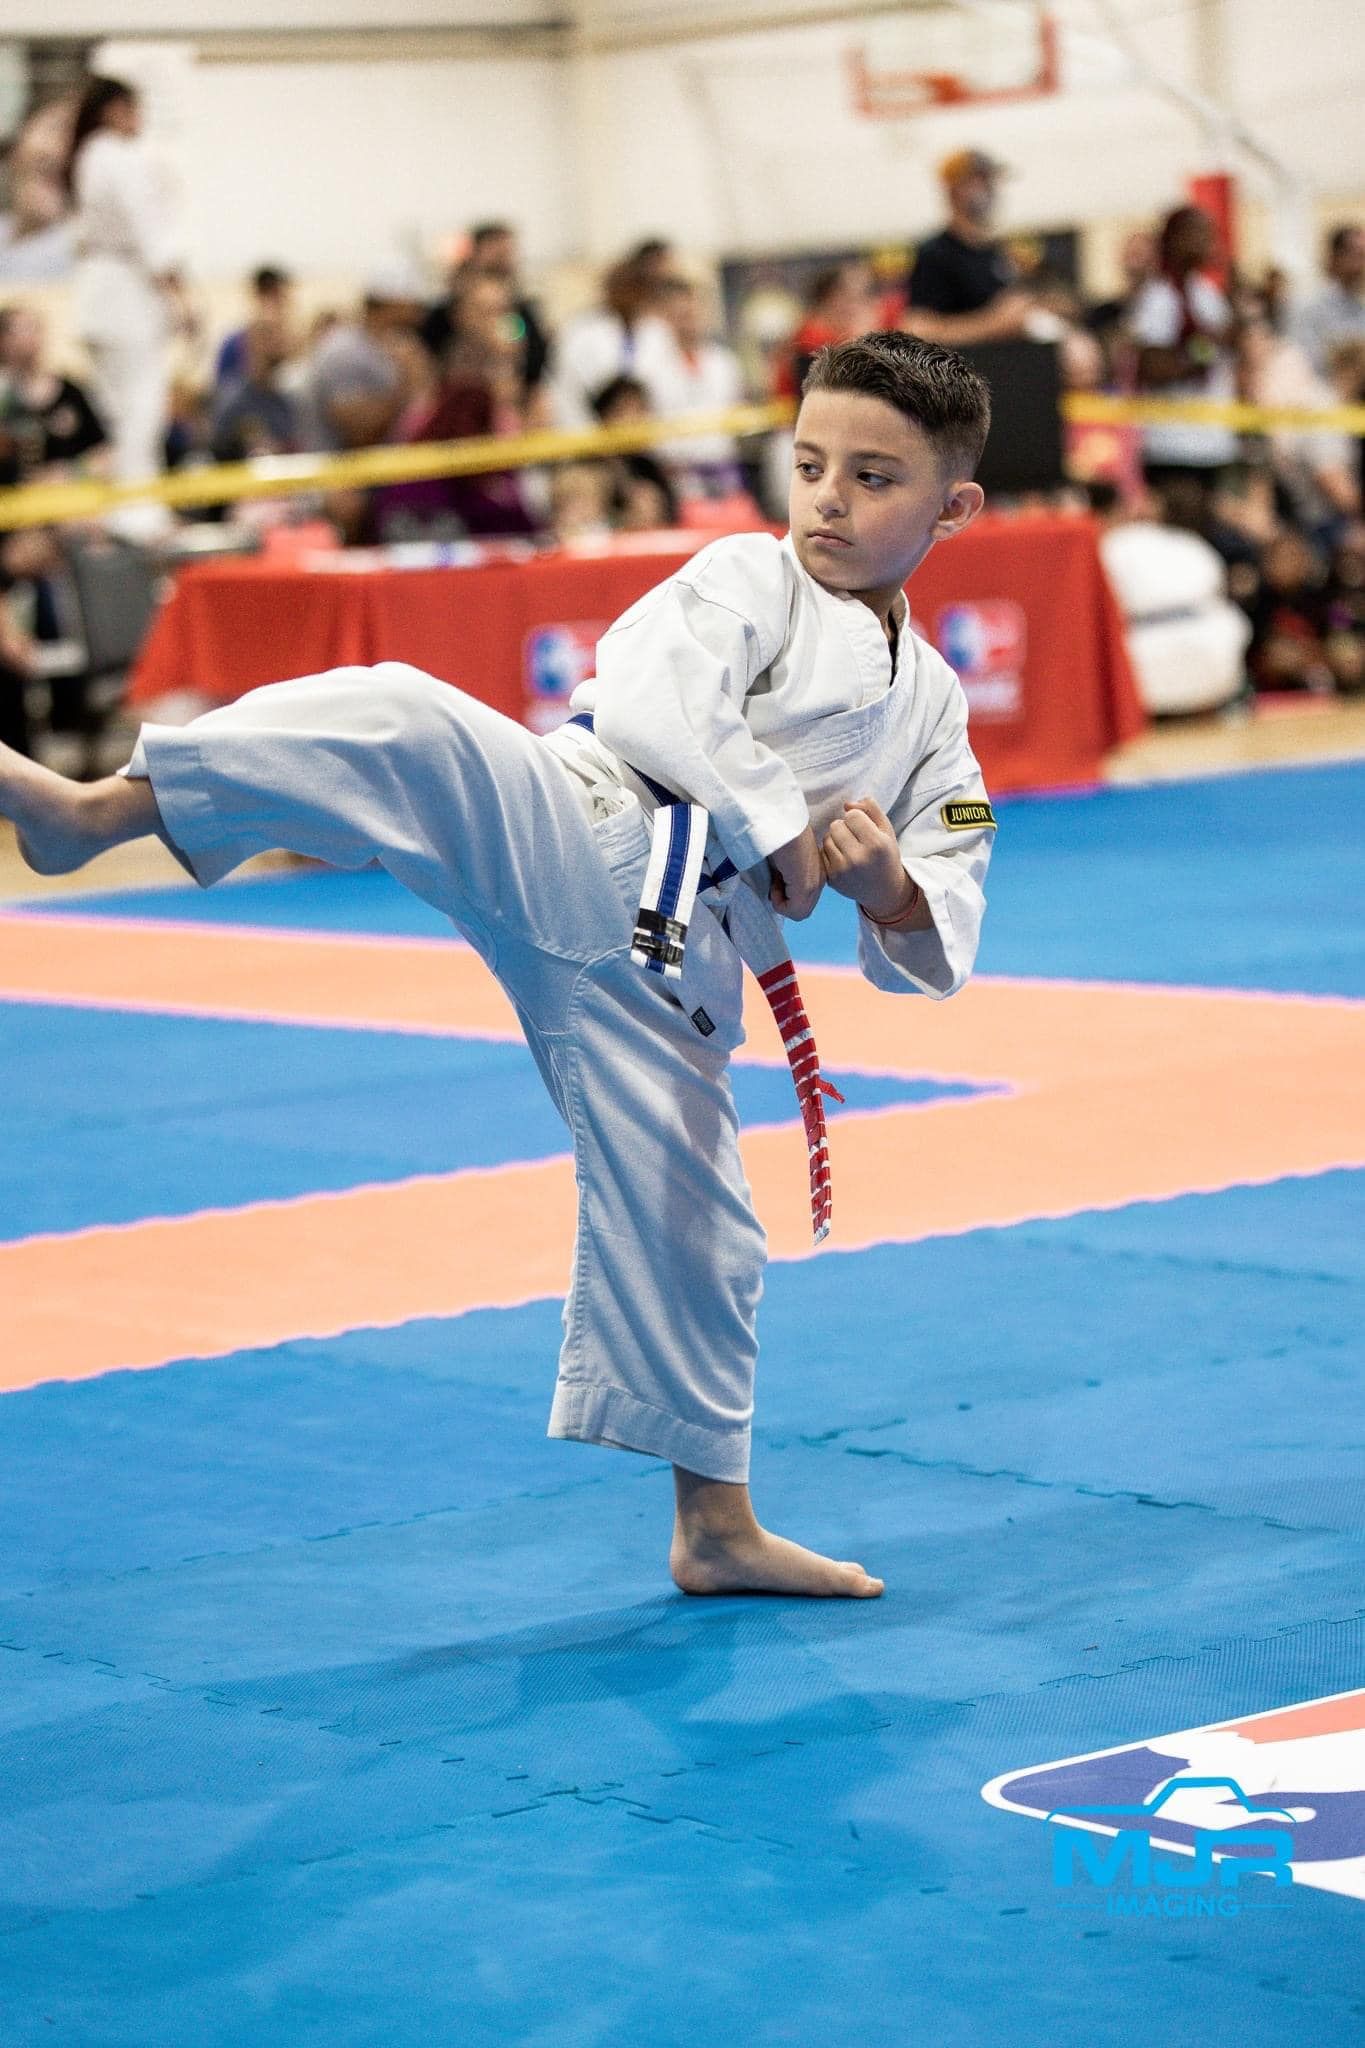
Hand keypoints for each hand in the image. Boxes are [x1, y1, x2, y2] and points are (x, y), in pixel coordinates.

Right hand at [768, 822, 822, 919]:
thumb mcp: (785, 860)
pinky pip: (793, 910)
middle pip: (803, 910)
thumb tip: (779, 889)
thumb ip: (787, 876)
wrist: (780, 820)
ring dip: (781, 901)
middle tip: (775, 880)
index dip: (786, 895)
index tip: (777, 876)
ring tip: (776, 879)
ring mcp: (815, 883)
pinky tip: (776, 880)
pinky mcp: (806, 886)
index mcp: (816, 872)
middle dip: (785, 902)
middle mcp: (820, 880)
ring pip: (799, 913)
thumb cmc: (778, 833)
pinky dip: (779, 901)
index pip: (804, 901)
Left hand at [820, 798, 913, 919]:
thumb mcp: (887, 830)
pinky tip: (844, 858)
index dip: (858, 817)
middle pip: (836, 825)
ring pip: (827, 838)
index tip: (865, 827)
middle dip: (845, 827)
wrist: (884, 891)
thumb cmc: (886, 856)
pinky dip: (831, 852)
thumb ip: (871, 808)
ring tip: (849, 847)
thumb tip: (846, 804)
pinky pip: (822, 853)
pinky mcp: (832, 879)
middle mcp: (858, 858)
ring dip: (836, 838)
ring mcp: (843, 871)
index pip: (852, 815)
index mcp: (876, 844)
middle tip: (856, 837)